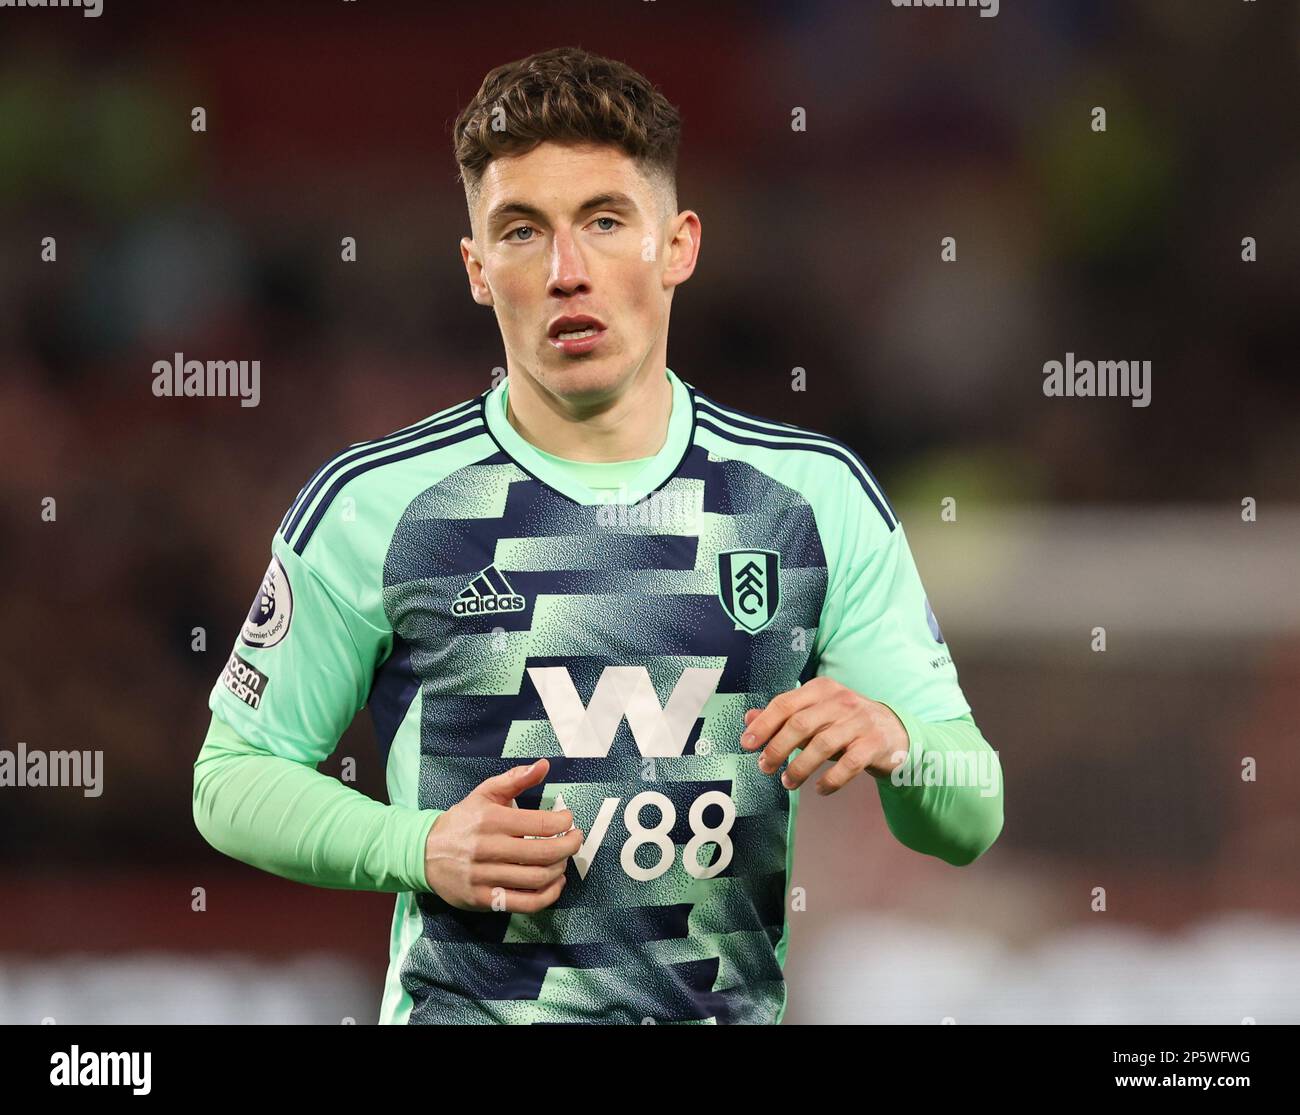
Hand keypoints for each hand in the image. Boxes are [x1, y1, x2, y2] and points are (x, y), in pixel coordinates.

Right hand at [423, 758, 583, 911]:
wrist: (425, 853)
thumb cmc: (462, 821)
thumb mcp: (484, 793)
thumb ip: (515, 779)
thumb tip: (544, 765)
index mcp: (491, 820)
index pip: (539, 824)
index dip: (563, 823)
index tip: (568, 820)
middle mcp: (488, 848)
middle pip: (543, 853)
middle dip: (569, 846)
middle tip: (575, 840)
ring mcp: (485, 877)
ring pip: (537, 879)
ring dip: (560, 869)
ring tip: (563, 860)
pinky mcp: (483, 900)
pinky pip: (525, 903)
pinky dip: (548, 895)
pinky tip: (555, 883)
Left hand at [740, 676, 909, 794]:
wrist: (895, 733)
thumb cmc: (846, 724)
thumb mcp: (816, 714)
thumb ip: (783, 716)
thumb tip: (748, 719)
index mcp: (822, 689)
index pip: (786, 703)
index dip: (763, 724)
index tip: (746, 744)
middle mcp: (841, 701)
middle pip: (800, 723)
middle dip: (777, 747)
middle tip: (764, 767)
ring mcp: (860, 722)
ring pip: (822, 745)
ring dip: (800, 767)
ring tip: (788, 782)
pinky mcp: (875, 744)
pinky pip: (849, 764)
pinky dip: (831, 780)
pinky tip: (820, 789)